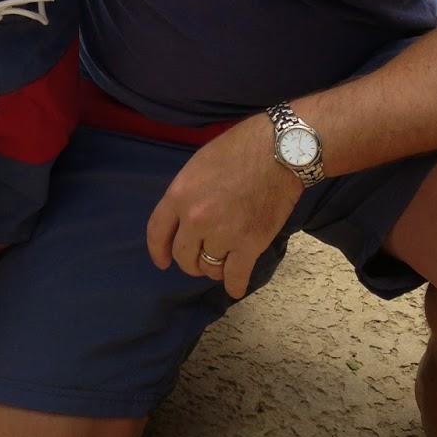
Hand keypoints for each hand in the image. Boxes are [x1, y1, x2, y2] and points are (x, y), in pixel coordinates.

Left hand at [145, 116, 301, 297]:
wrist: (279, 151)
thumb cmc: (240, 149)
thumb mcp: (198, 165)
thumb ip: (187, 194)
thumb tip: (184, 218)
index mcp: (179, 195)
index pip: (157, 233)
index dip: (158, 252)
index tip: (162, 262)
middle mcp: (195, 219)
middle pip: (183, 256)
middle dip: (190, 261)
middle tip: (201, 257)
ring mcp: (222, 234)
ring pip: (208, 268)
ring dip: (214, 269)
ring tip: (222, 263)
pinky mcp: (250, 245)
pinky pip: (236, 276)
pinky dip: (235, 285)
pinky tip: (235, 287)